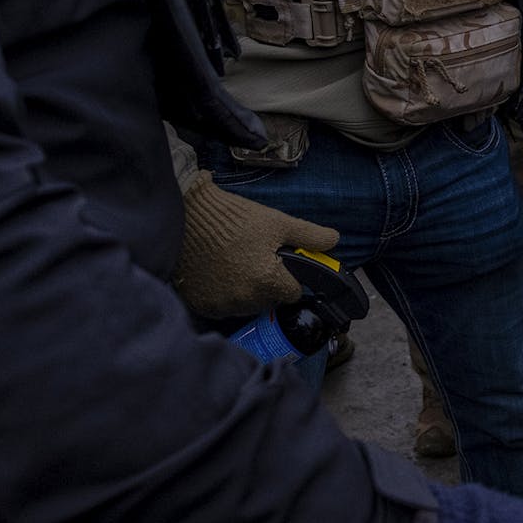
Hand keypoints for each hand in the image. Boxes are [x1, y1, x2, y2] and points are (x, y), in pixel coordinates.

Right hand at [174, 170, 339, 317]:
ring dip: (245, 291)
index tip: (277, 263)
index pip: (293, 293)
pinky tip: (217, 272)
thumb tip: (334, 240)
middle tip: (253, 258)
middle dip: (267, 284)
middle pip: (269, 301)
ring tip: (234, 262)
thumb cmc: (234, 218)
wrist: (188, 215)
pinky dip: (222, 294)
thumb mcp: (278, 223)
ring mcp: (221, 305)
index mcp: (268, 282)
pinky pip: (221, 307)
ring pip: (245, 306)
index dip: (289, 276)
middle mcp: (246, 299)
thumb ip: (309, 236)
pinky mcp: (201, 305)